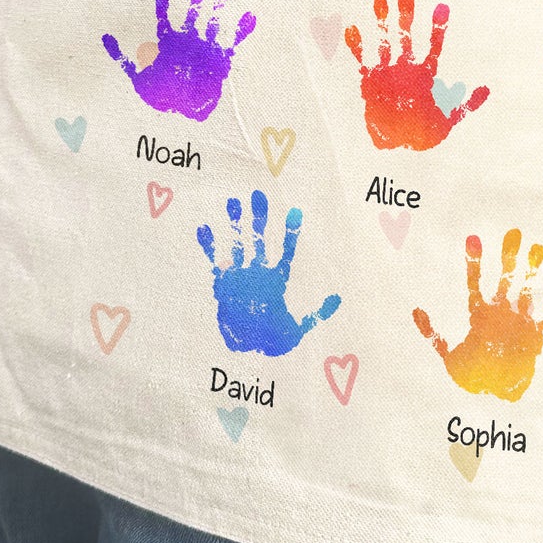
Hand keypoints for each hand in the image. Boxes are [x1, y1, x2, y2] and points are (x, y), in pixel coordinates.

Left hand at [102, 0, 255, 121]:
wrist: (184, 113)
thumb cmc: (161, 96)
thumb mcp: (137, 77)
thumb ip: (124, 57)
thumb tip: (105, 37)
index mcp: (169, 41)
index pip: (165, 12)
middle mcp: (188, 39)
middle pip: (192, 7)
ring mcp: (205, 46)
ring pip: (213, 18)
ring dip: (219, 1)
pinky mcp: (220, 58)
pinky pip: (232, 41)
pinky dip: (241, 30)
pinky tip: (249, 16)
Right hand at [197, 190, 340, 356]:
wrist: (248, 348)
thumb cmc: (273, 337)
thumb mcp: (298, 328)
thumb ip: (316, 313)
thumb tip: (338, 298)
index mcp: (276, 279)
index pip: (287, 251)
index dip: (291, 233)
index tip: (296, 213)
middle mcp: (258, 272)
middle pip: (260, 239)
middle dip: (259, 218)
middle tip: (258, 194)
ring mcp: (240, 274)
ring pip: (239, 243)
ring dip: (236, 224)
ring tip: (232, 202)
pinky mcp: (223, 282)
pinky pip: (215, 259)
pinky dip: (210, 245)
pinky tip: (204, 228)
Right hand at [345, 0, 488, 150]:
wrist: (398, 144)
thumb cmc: (424, 132)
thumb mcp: (449, 119)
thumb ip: (466, 104)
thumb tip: (486, 90)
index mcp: (426, 73)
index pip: (434, 45)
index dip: (438, 27)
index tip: (441, 7)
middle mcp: (407, 68)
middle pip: (407, 35)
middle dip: (405, 14)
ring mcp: (388, 72)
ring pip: (385, 41)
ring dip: (382, 22)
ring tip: (380, 1)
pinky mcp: (370, 80)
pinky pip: (363, 59)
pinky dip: (358, 45)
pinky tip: (353, 29)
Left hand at [413, 230, 542, 401]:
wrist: (497, 393)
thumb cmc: (472, 375)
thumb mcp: (447, 356)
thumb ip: (432, 334)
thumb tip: (415, 310)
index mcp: (479, 314)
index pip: (475, 282)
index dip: (474, 262)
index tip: (473, 240)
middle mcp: (499, 311)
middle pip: (503, 278)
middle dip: (508, 256)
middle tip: (513, 232)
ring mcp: (518, 319)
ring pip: (525, 288)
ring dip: (531, 269)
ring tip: (537, 246)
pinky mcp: (534, 332)